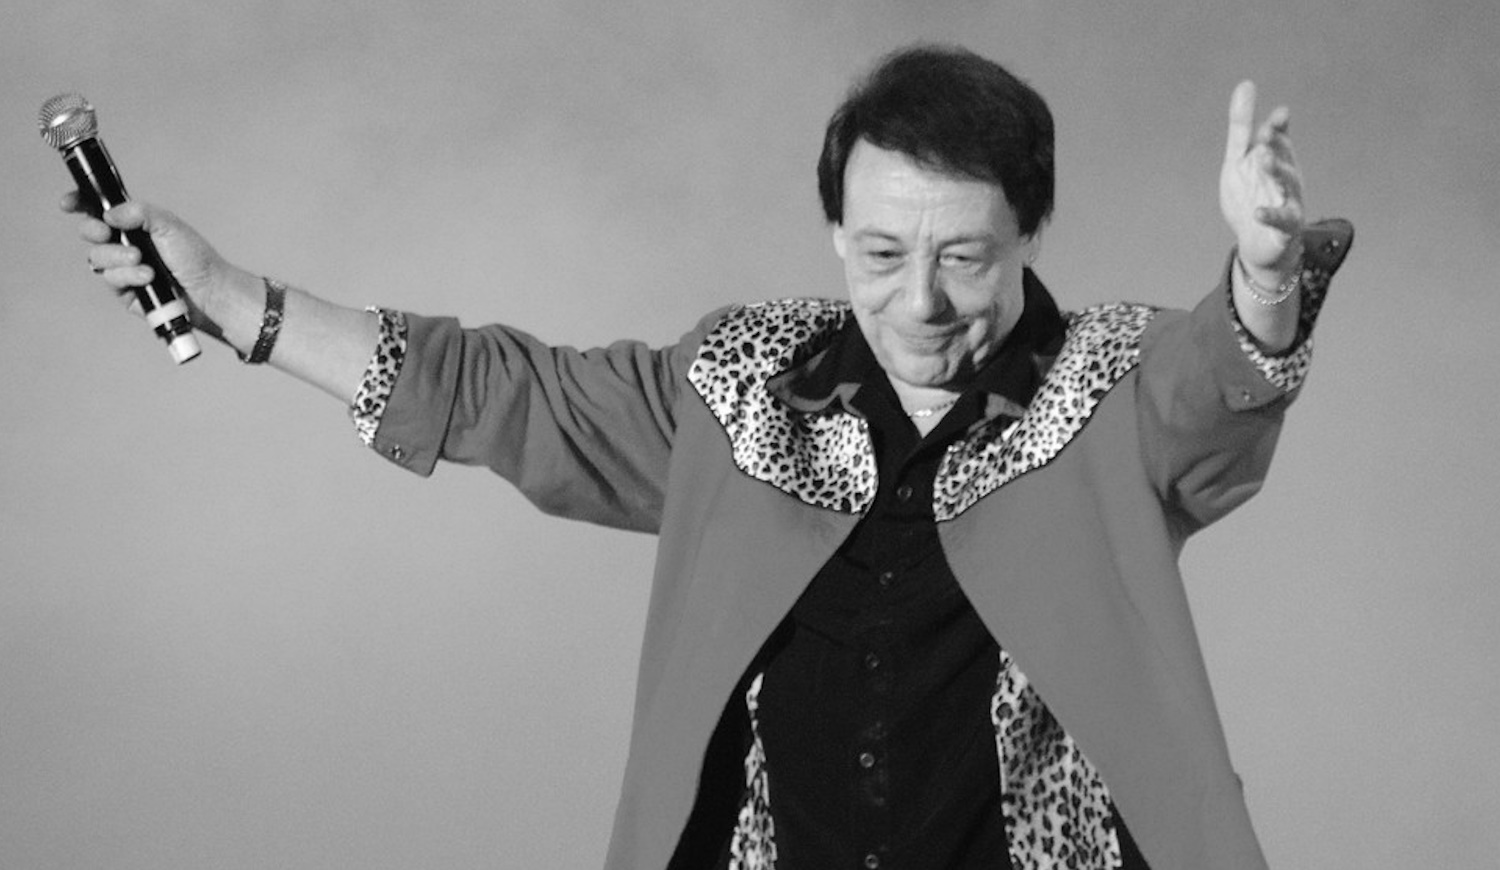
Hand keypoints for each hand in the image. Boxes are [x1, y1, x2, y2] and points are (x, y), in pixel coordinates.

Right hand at [63, 193, 227, 321]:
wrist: (207, 290)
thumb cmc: (194, 257)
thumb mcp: (168, 224)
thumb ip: (139, 212)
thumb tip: (109, 213)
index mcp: (134, 224)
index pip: (100, 210)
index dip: (80, 204)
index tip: (68, 204)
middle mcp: (125, 244)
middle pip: (90, 233)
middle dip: (94, 231)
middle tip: (106, 232)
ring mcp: (123, 268)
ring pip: (97, 258)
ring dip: (118, 257)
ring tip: (142, 261)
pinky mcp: (124, 291)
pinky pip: (111, 280)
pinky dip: (128, 276)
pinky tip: (148, 277)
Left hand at [1219, 81, 1304, 275]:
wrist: (1256, 243)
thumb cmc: (1250, 195)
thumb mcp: (1239, 159)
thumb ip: (1241, 127)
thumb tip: (1246, 84)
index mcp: (1276, 160)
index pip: (1280, 140)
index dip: (1279, 128)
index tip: (1278, 115)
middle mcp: (1286, 178)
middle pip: (1283, 159)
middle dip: (1276, 145)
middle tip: (1265, 132)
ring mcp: (1288, 202)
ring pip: (1288, 185)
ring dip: (1277, 171)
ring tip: (1264, 159)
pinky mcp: (1284, 228)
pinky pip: (1281, 221)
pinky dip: (1270, 216)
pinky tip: (1257, 212)